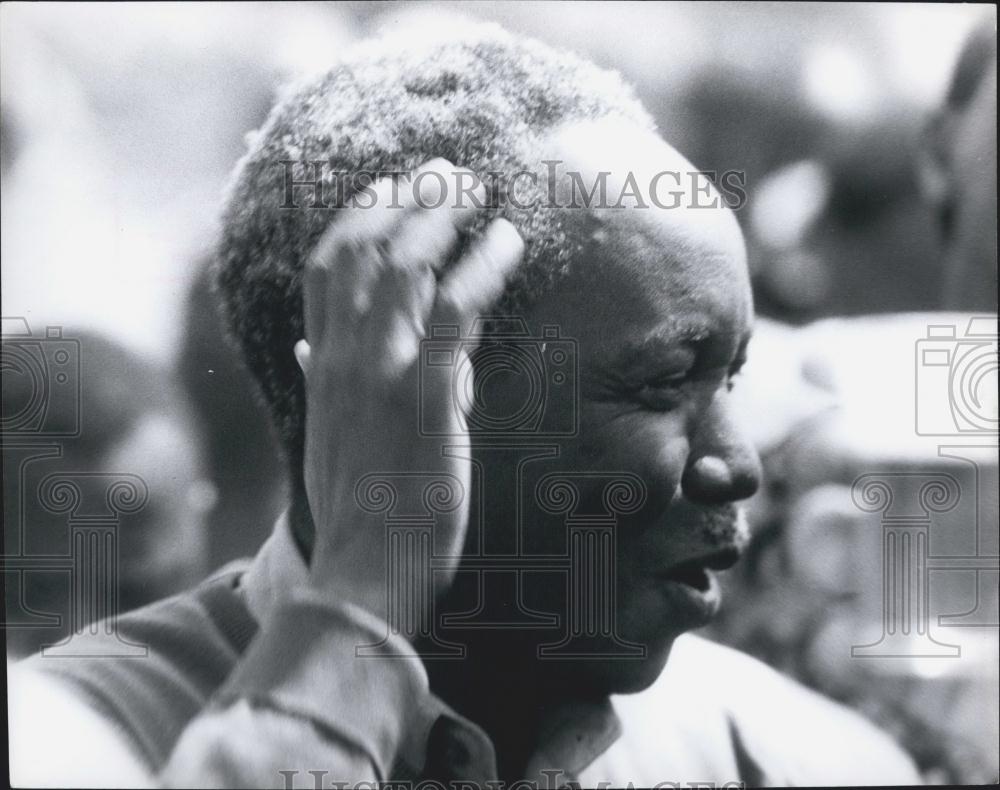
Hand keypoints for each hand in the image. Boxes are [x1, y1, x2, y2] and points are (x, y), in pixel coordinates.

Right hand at [294, 159, 523, 625]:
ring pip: (405, 265)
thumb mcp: (327, 438)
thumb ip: (319, 383)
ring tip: (480, 192)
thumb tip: (307, 345)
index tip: (395, 188)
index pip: (326, 264)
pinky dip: (482, 266)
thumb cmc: (358, 510)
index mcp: (322, 365)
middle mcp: (341, 357)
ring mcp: (379, 373)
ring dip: (443, 216)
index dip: (360, 214)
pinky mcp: (423, 396)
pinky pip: (454, 310)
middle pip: (363, 247)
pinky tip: (508, 242)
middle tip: (447, 175)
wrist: (364, 572)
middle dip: (405, 199)